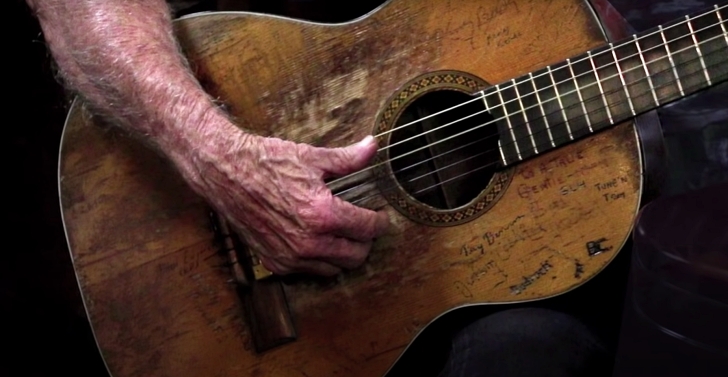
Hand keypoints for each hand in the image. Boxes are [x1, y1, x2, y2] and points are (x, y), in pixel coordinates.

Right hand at [176, 122, 389, 275]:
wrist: (225, 172)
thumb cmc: (266, 161)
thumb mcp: (311, 156)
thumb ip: (348, 159)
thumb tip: (373, 147)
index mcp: (322, 214)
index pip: (368, 228)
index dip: (380, 222)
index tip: (380, 216)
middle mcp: (308, 242)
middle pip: (356, 256)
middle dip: (365, 242)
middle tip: (362, 227)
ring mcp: (290, 256)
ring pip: (334, 269)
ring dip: (343, 254)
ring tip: (341, 235)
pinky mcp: (274, 262)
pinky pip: (308, 271)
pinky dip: (317, 260)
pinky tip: (316, 241)